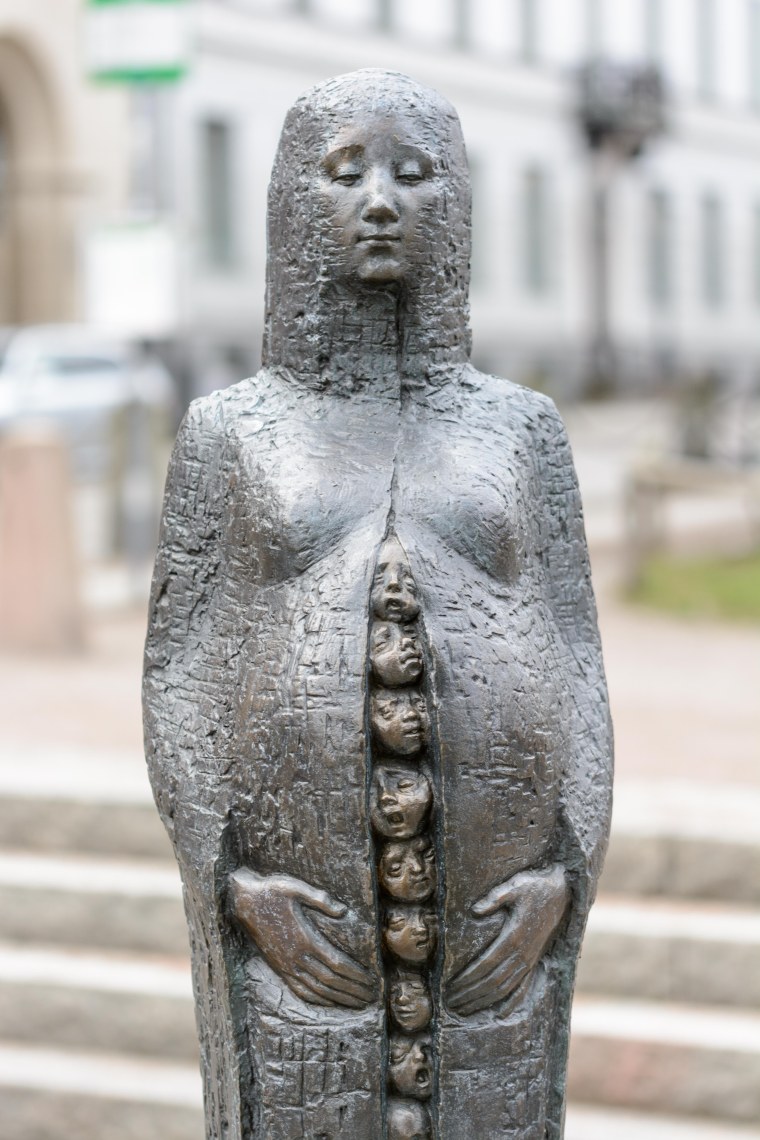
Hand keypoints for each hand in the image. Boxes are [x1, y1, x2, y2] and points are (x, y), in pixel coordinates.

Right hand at [228, 868, 375, 1008]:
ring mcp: (287, 965)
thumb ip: (320, 898)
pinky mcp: (279, 968)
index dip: (355, 975)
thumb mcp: (295, 887)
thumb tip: (343, 910)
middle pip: (330, 981)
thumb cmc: (272, 891)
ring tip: (357, 1003)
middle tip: (371, 997)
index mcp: (305, 939)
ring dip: (339, 998)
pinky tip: (328, 1001)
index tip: (371, 980)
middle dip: (353, 990)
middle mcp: (296, 957)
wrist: (243, 902)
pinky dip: (317, 999)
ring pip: (317, 990)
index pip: (336, 964)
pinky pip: (300, 989)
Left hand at [445, 865, 568, 1016]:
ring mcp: (530, 960)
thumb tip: (474, 910)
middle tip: (450, 1002)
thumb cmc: (535, 886)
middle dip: (470, 994)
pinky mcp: (535, 960)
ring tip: (465, 1009)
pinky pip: (524, 986)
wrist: (563, 891)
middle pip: (492, 981)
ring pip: (505, 988)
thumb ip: (495, 898)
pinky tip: (500, 1013)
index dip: (467, 978)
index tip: (451, 986)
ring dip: (484, 1000)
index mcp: (513, 937)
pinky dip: (512, 1002)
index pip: (485, 965)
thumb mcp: (514, 886)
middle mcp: (522, 953)